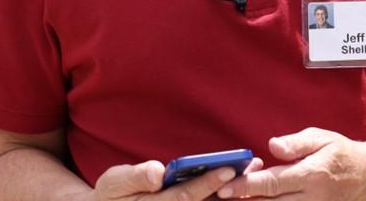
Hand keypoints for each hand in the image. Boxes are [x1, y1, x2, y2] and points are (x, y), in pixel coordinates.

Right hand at [90, 158, 264, 200]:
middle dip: (228, 186)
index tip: (227, 168)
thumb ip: (135, 177)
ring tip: (253, 171)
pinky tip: (241, 182)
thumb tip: (158, 173)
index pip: (185, 197)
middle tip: (251, 168)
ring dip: (231, 191)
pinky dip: (223, 195)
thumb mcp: (115, 183)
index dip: (207, 183)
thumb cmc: (112, 195)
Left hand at [215, 128, 365, 199]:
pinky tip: (263, 197)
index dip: (245, 186)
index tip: (225, 187)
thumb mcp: (322, 138)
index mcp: (310, 175)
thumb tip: (272, 145)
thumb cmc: (342, 154)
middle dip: (245, 199)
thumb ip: (296, 143)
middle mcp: (310, 198)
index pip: (271, 184)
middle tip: (223, 192)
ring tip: (241, 195)